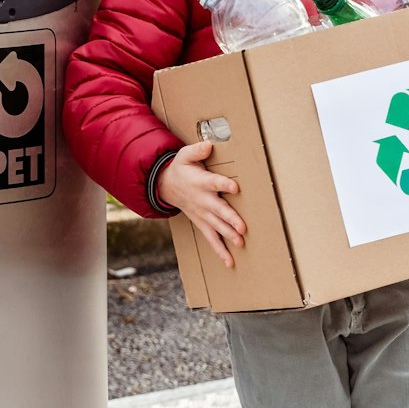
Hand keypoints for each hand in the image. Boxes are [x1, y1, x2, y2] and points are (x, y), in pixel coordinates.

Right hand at [159, 140, 243, 267]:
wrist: (166, 186)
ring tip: (240, 244)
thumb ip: (196, 151)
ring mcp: (202, 214)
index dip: (224, 184)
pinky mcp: (201, 223)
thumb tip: (208, 146)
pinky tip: (230, 261)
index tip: (235, 186)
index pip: (214, 182)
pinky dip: (220, 250)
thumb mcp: (184, 155)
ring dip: (228, 236)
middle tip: (242, 228)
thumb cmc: (181, 168)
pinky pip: (211, 238)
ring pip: (216, 227)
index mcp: (201, 182)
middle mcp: (203, 200)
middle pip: (218, 210)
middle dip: (230, 219)